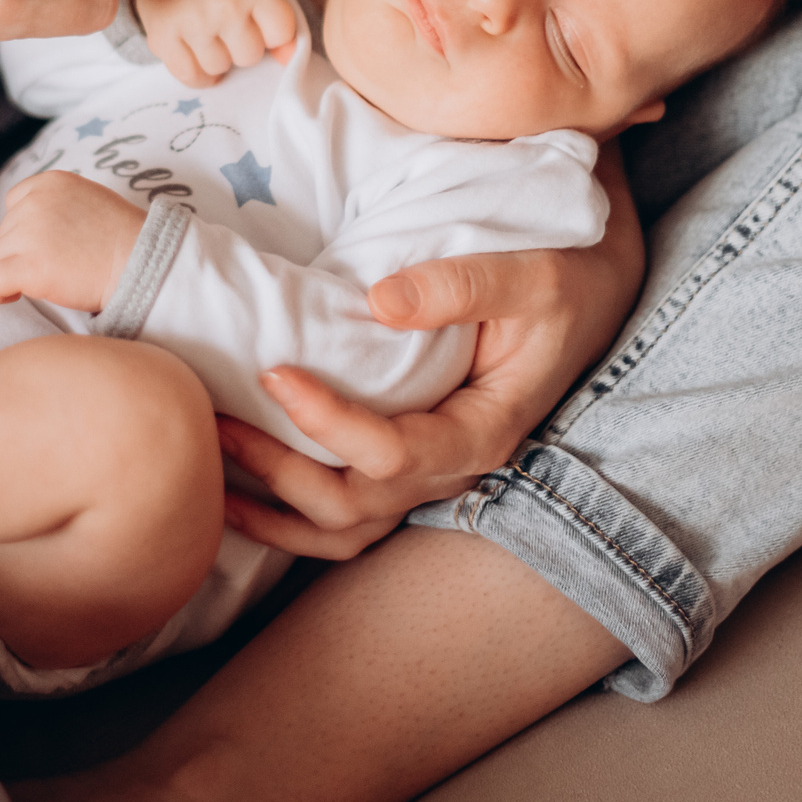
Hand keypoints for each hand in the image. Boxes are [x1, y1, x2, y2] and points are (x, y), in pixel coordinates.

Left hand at [0, 170, 148, 312]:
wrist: (144, 262)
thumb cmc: (124, 239)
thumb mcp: (89, 200)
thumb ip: (56, 204)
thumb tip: (26, 227)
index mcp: (50, 183)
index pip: (15, 203)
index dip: (26, 228)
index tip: (45, 246)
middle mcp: (35, 203)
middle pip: (5, 233)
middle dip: (23, 252)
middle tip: (58, 267)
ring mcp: (29, 234)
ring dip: (16, 272)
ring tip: (50, 281)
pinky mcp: (27, 267)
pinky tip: (14, 295)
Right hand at [136, 0, 300, 86]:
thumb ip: (277, 21)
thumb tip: (288, 60)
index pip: (281, 34)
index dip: (269, 33)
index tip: (253, 20)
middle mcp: (225, 1)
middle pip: (250, 56)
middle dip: (239, 46)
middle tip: (223, 24)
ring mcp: (192, 20)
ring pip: (219, 69)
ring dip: (214, 58)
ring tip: (204, 32)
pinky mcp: (162, 36)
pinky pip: (192, 77)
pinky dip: (195, 72)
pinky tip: (191, 50)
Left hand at [218, 144, 646, 558]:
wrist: (592, 285)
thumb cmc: (565, 274)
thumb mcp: (531, 272)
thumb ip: (462, 284)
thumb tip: (377, 303)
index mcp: (484, 430)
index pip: (394, 456)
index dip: (329, 424)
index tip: (275, 370)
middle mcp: (456, 467)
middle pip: (355, 506)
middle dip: (280, 471)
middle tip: (217, 417)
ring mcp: (432, 472)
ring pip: (345, 528)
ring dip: (274, 510)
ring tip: (209, 465)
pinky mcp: (412, 460)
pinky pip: (348, 513)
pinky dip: (290, 515)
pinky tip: (237, 490)